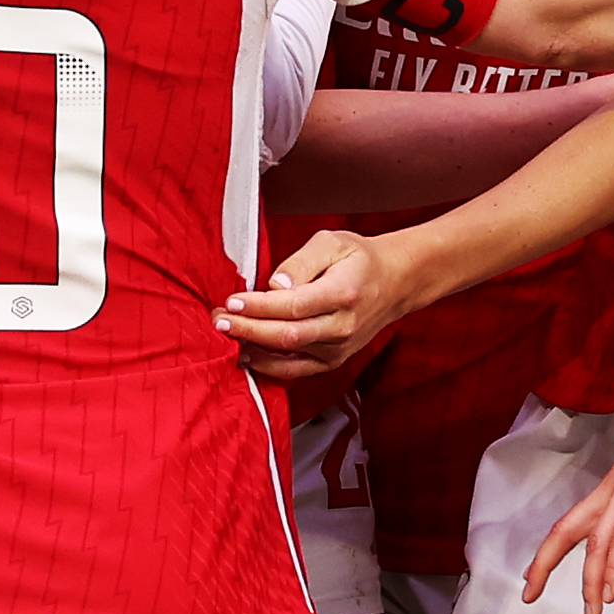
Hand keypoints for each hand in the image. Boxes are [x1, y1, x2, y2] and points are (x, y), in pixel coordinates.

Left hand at [220, 227, 419, 383]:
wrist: (394, 283)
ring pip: (288, 356)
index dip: (258, 305)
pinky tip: (247, 354)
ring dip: (252, 348)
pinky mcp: (333, 361)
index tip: (231, 300)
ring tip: (226, 336)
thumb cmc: (359, 259)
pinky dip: (268, 366)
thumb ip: (301, 261)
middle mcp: (342, 326)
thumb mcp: (332, 243)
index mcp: (342, 293)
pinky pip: (296, 370)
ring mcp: (338, 348)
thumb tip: (275, 284)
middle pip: (286, 335)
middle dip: (247, 329)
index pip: (292, 305)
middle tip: (218, 321)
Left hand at [525, 391, 613, 613]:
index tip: (534, 576)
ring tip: (591, 613)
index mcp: (610, 490)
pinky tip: (611, 592)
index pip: (570, 525)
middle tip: (529, 595)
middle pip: (565, 534)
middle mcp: (610, 493)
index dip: (549, 552)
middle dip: (544, 567)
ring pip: (597, 544)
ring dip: (591, 582)